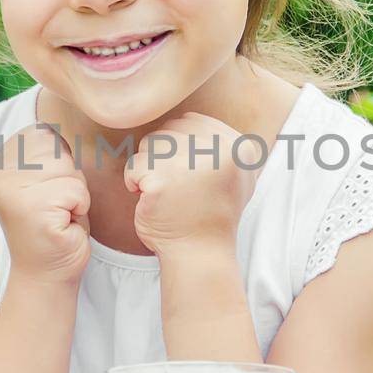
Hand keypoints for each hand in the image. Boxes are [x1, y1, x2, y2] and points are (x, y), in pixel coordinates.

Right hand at [0, 123, 90, 286]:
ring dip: (75, 194)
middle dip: (68, 178)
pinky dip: (80, 209)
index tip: (45, 192)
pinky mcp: (31, 209)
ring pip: (70, 169)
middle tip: (55, 207)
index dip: (59, 163)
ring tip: (59, 215)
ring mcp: (11, 191)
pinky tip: (62, 225)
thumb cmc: (53, 224)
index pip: (44, 134)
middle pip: (58, 150)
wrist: (47, 274)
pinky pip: (77, 191)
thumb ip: (43, 151)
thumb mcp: (43, 179)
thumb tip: (68, 107)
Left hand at [123, 112, 265, 260]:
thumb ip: (221, 145)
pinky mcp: (163, 180)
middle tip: (173, 187)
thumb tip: (188, 118)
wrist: (200, 254)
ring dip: (148, 168)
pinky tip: (150, 201)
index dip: (179, 147)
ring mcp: (191, 163)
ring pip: (149, 144)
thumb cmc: (210, 214)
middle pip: (169, 130)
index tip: (185, 175)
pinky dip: (135, 184)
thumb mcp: (234, 176)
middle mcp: (219, 150)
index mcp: (238, 146)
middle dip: (161, 157)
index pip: (190, 121)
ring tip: (164, 193)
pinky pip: (135, 167)